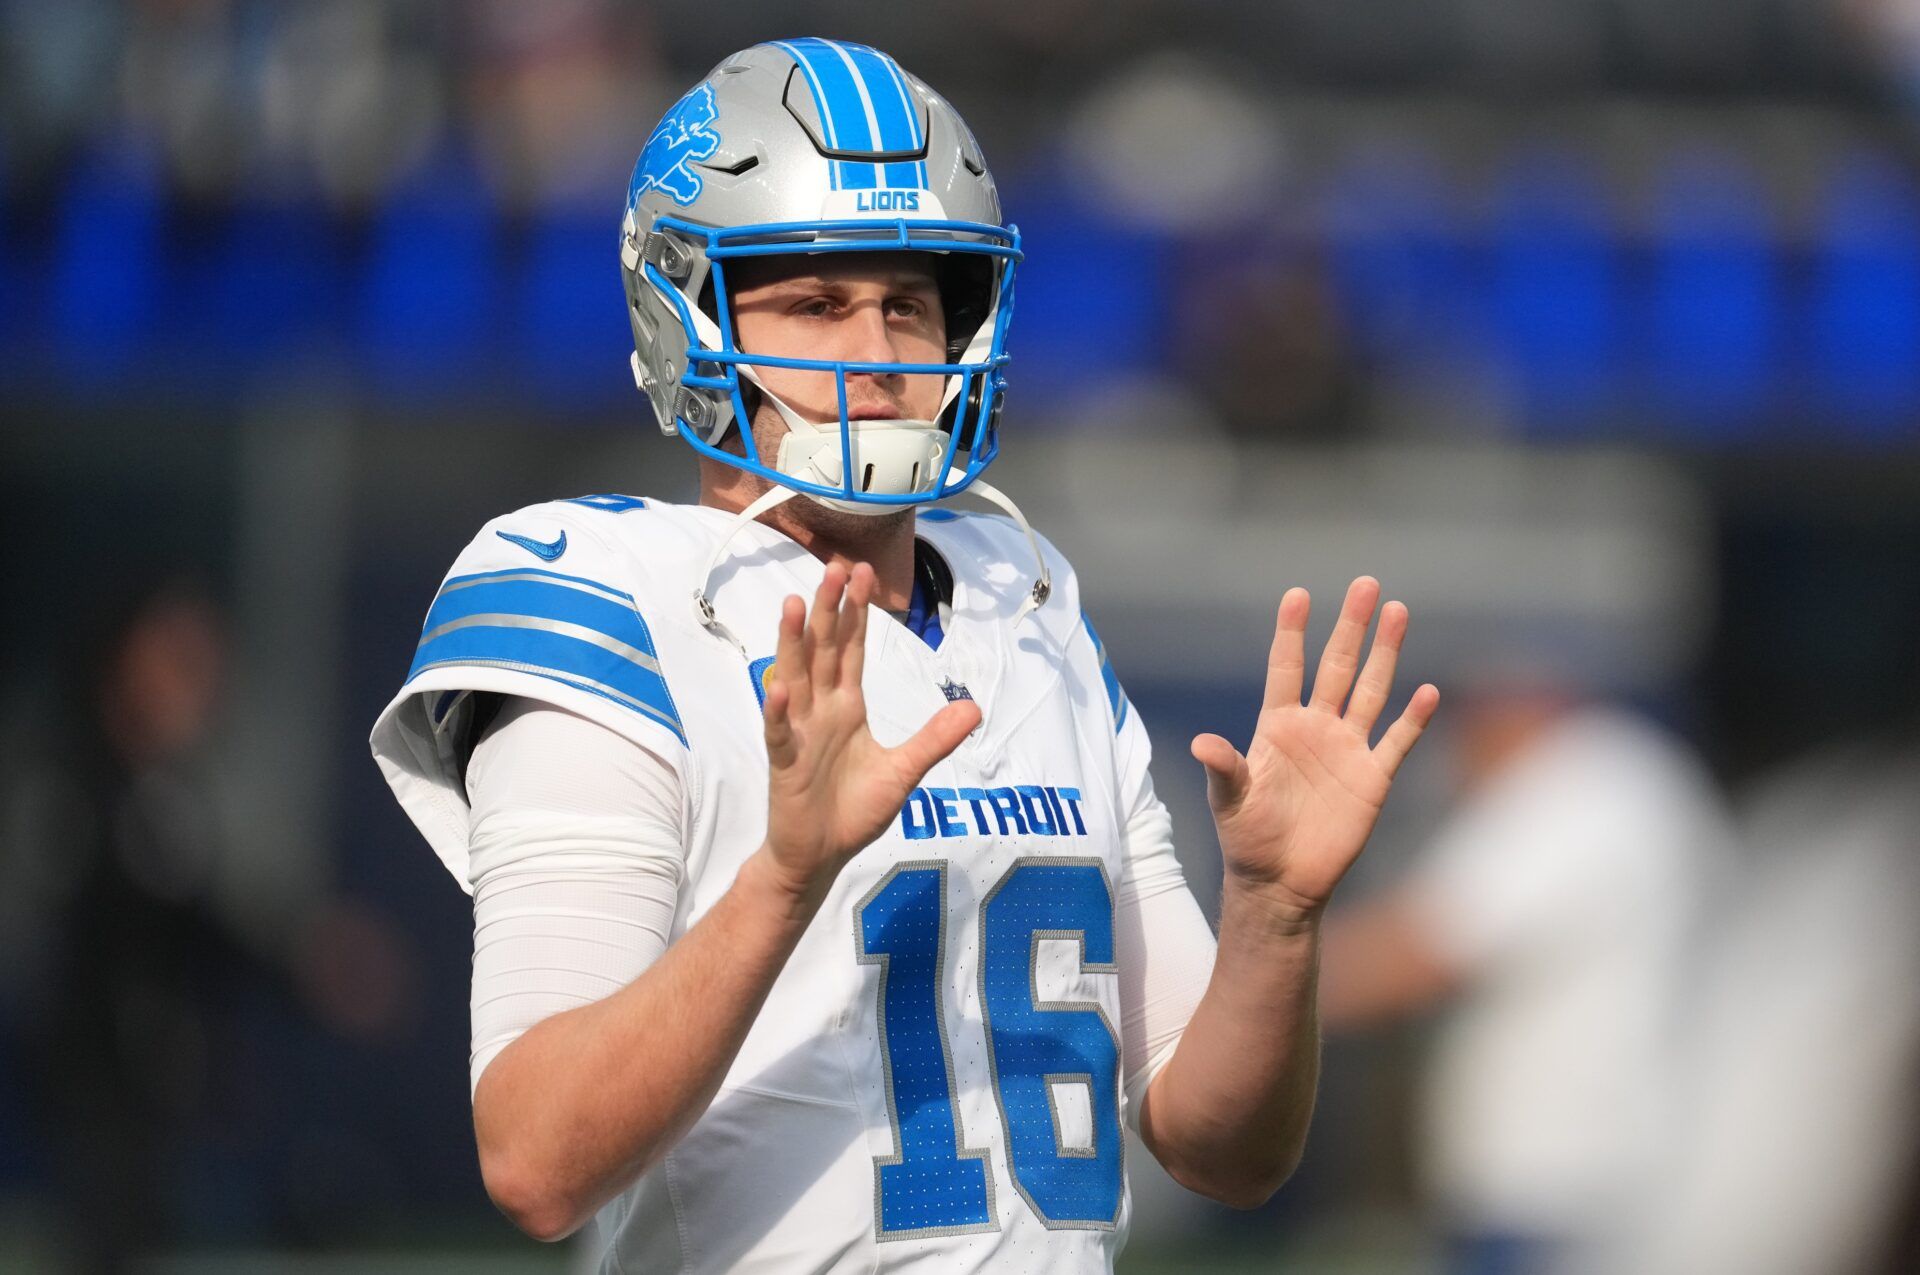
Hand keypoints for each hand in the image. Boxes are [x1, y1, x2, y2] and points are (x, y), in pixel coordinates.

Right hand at [759, 563, 981, 901]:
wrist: (820, 856)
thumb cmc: (854, 811)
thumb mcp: (905, 771)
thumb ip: (934, 739)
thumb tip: (973, 708)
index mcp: (847, 707)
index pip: (852, 650)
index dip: (857, 612)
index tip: (863, 573)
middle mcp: (821, 711)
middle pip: (824, 651)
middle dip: (829, 611)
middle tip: (835, 567)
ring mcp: (800, 733)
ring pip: (795, 679)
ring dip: (794, 643)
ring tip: (794, 605)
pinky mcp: (786, 764)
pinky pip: (781, 733)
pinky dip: (780, 711)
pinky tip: (780, 687)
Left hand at [1191, 577, 1437, 925]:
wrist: (1280, 882)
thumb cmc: (1247, 839)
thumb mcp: (1229, 801)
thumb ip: (1224, 768)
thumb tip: (1201, 744)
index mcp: (1278, 725)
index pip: (1286, 667)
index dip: (1292, 632)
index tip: (1298, 594)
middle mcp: (1316, 728)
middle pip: (1336, 665)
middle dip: (1351, 626)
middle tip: (1366, 583)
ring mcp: (1347, 749)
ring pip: (1370, 690)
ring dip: (1385, 653)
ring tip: (1398, 612)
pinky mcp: (1372, 778)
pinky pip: (1396, 741)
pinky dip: (1412, 718)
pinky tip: (1427, 690)